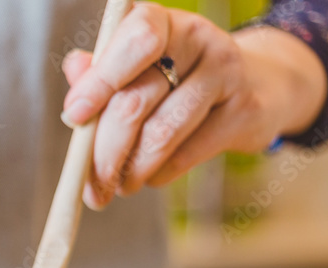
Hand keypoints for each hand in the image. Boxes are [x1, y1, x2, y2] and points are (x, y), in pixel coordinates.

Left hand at [60, 3, 326, 209]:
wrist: (253, 86)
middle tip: (91, 186)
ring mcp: (225, 72)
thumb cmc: (176, 77)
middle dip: (104, 151)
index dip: (100, 81)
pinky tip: (150, 177)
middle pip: (136, 101)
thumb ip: (100, 71)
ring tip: (119, 185)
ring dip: (132, 171)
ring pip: (161, 134)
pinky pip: (186, 155)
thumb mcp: (136, 67)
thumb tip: (74, 69)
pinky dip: (159, 174)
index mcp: (160, 21)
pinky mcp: (243, 110)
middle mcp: (196, 37)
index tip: (74, 116)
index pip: (134, 41)